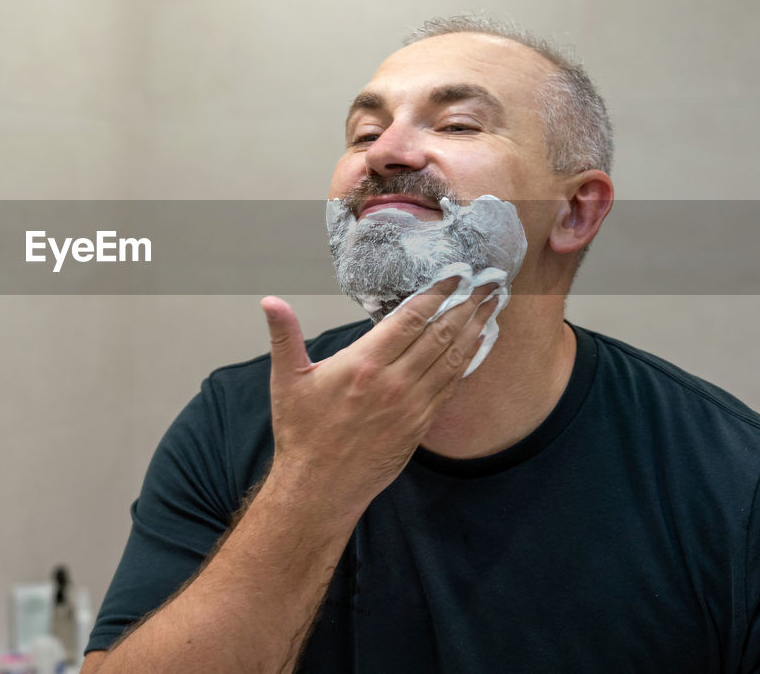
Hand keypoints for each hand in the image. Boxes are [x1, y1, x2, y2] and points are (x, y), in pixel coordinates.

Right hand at [261, 280, 496, 517]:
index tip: (455, 274)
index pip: (410, 318)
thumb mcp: (287, 379)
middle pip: (440, 333)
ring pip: (452, 358)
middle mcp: (394, 382)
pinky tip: (477, 345)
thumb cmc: (302, 432)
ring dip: (475, 329)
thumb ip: (285, 336)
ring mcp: (412, 405)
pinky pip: (451, 386)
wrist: (319, 487)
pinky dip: (467, 362)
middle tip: (486, 281)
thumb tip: (269, 302)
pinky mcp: (420, 425)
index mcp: (363, 364)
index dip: (437, 293)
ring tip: (490, 306)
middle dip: (466, 304)